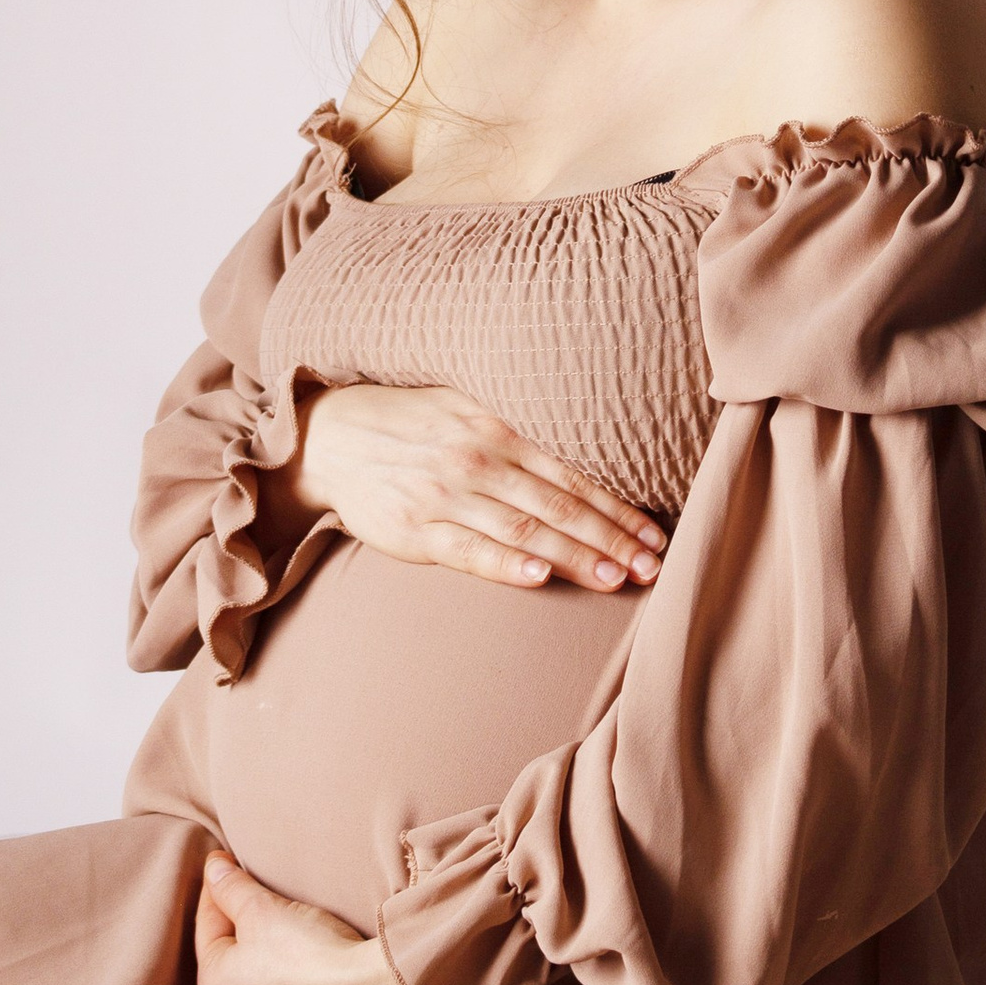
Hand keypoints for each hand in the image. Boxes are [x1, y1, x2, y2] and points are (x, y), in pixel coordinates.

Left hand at [194, 851, 399, 984]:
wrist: (360, 983)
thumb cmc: (303, 951)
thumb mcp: (260, 909)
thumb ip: (231, 887)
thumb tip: (212, 867)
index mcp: (212, 977)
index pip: (206, 918)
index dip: (217, 882)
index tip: (227, 857)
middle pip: (228, 934)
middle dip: (239, 904)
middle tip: (249, 873)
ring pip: (253, 947)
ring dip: (261, 923)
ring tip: (275, 898)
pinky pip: (274, 960)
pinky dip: (278, 941)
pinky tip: (294, 928)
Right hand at [291, 384, 664, 590]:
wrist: (331, 437)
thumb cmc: (410, 423)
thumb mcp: (465, 404)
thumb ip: (518, 428)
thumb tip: (582, 448)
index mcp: (498, 431)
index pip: (573, 476)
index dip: (618, 508)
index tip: (654, 536)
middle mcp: (479, 461)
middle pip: (559, 507)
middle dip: (610, 539)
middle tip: (651, 568)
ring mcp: (448, 496)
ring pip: (524, 532)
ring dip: (573, 558)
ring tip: (614, 580)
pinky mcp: (417, 530)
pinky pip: (469, 551)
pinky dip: (505, 565)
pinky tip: (538, 578)